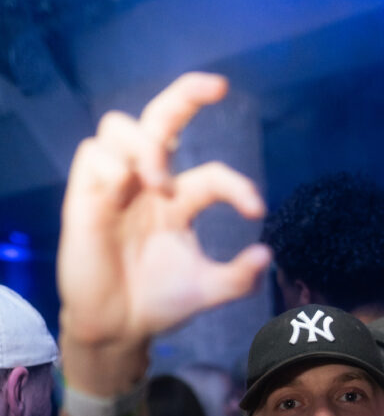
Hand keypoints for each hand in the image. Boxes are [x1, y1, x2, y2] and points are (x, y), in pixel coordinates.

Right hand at [58, 74, 271, 350]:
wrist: (117, 328)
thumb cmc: (158, 303)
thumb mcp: (205, 290)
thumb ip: (238, 278)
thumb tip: (268, 255)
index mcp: (180, 201)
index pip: (212, 175)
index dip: (238, 187)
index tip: (257, 211)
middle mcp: (148, 185)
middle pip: (161, 119)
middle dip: (187, 94)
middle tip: (218, 87)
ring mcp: (115, 187)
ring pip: (119, 126)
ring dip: (145, 145)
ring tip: (159, 184)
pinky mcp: (84, 197)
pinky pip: (93, 154)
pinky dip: (113, 164)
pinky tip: (125, 191)